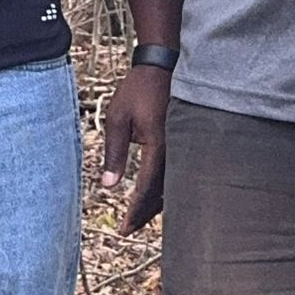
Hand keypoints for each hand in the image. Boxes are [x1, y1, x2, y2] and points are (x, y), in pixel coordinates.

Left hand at [101, 64, 172, 232]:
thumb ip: (114, 153)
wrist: (162, 65)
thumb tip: (108, 185)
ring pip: (175, 186)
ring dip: (158, 204)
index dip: (136, 211)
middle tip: (130, 229)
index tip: (125, 229)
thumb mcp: (118, 118)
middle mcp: (177, 150)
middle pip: (164, 194)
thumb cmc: (137, 89)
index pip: (148, 188)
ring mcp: (185, 145)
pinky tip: (156, 195)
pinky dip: (167, 188)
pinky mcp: (186, 141)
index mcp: (160, 146)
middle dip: (146, 214)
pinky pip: (179, 173)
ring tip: (140, 218)